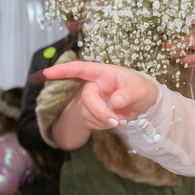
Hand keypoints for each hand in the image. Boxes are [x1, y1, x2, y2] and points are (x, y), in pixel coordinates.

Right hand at [42, 60, 158, 126]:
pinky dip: (101, 125)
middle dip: (99, 111)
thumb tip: (115, 101)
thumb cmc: (144, 91)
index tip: (47, 73)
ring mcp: (93, 99)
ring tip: (121, 120)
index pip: (80, 69)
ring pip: (85, 112)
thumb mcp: (142, 90)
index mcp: (104, 73)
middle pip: (86, 98)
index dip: (63, 70)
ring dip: (102, 120)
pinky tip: (114, 122)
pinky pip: (89, 122)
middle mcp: (95, 85)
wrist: (147, 106)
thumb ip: (129, 94)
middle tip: (117, 121)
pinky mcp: (94, 112)